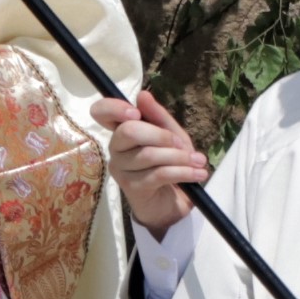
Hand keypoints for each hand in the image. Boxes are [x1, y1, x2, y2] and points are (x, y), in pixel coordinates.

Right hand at [89, 91, 206, 235]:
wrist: (171, 203)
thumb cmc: (169, 164)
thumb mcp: (172, 136)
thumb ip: (158, 117)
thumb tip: (142, 95)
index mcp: (121, 130)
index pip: (101, 112)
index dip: (114, 108)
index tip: (136, 113)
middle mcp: (115, 148)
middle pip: (129, 131)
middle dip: (162, 135)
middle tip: (183, 146)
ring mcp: (121, 169)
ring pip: (149, 154)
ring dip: (180, 158)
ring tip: (198, 163)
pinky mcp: (132, 187)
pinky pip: (159, 174)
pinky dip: (183, 172)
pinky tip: (197, 174)